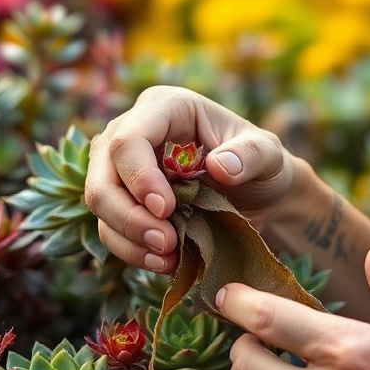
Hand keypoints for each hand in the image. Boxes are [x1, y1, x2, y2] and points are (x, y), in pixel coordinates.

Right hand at [85, 86, 294, 272]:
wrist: (259, 196)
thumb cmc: (261, 166)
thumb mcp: (270, 155)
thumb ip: (251, 154)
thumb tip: (219, 165)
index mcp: (165, 107)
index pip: (129, 139)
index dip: (140, 177)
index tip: (167, 210)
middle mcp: (132, 131)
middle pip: (102, 175)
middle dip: (129, 215)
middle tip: (166, 242)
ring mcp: (120, 167)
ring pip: (99, 204)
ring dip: (129, 237)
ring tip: (168, 256)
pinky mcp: (122, 199)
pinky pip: (109, 228)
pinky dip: (132, 250)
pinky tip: (164, 262)